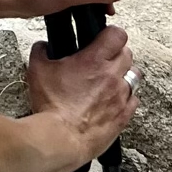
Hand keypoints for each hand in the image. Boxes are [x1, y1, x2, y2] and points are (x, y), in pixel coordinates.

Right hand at [25, 22, 137, 162]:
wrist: (61, 138)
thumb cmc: (52, 106)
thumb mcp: (37, 70)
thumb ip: (41, 51)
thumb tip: (43, 46)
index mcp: (94, 60)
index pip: (117, 34)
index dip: (111, 33)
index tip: (104, 37)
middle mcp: (112, 76)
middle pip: (128, 53)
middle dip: (116, 53)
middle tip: (103, 58)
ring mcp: (121, 97)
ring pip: (134, 76)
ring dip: (123, 74)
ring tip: (110, 79)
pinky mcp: (124, 116)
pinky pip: (134, 100)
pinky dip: (126, 97)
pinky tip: (113, 99)